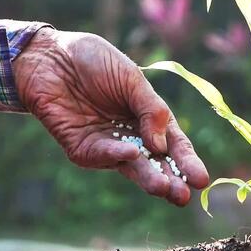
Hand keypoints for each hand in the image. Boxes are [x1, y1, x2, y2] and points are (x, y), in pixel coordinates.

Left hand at [12, 28, 208, 205]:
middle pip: (156, 164)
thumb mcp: (133, 79)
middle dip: (171, 180)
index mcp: (150, 118)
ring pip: (132, 167)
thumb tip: (161, 145)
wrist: (50, 55)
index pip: (174, 145)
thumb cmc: (95, 62)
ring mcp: (107, 145)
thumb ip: (152, 110)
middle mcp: (132, 136)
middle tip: (183, 195)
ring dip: (148, 178)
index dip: (188, 162)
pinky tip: (133, 153)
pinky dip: (117, 154)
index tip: (201, 179)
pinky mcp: (82, 148)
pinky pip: (102, 156)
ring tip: (165, 188)